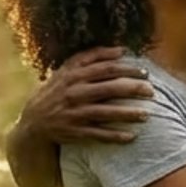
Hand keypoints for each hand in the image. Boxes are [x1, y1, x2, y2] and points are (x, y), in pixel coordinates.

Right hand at [22, 47, 153, 144]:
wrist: (33, 120)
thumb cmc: (57, 90)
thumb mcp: (68, 69)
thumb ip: (91, 56)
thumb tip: (121, 49)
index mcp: (74, 75)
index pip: (106, 68)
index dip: (127, 69)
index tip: (144, 72)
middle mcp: (74, 92)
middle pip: (109, 88)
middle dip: (133, 89)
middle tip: (151, 91)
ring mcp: (74, 112)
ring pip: (106, 112)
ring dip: (128, 114)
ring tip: (146, 114)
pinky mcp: (75, 131)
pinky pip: (98, 134)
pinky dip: (115, 136)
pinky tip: (131, 137)